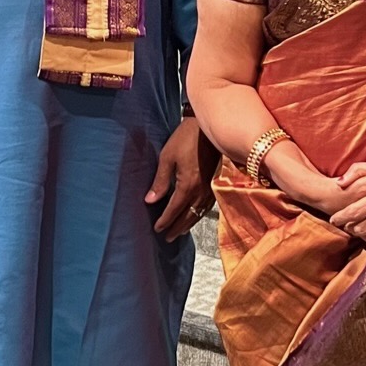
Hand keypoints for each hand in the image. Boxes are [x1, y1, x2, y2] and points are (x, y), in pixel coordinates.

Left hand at [148, 118, 218, 238]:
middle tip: (167, 237)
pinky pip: (207, 205)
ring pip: (199, 212)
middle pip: (188, 216)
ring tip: (180, 231)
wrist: (207, 127)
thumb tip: (150, 201)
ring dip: (189, 223)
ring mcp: (210, 188)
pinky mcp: (215, 183)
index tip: (157, 229)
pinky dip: (199, 214)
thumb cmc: (185, 138)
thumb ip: (160, 181)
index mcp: (188, 185)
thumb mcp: (167, 157)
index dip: (165, 221)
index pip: (174, 210)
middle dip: (177, 228)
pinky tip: (195, 215)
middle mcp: (201, 191)